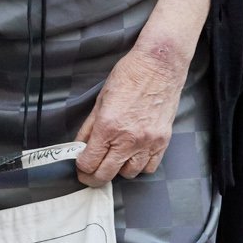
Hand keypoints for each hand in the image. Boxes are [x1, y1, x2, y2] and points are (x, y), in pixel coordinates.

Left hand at [75, 39, 186, 184]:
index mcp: (108, 127)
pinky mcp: (163, 141)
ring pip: (129, 174)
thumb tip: (79, 147)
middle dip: (94, 177)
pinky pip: (149, 167)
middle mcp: (128, 139)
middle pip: (106, 174)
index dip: (81, 169)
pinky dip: (140, 165)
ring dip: (119, 169)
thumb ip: (89, 128)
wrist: (159, 65)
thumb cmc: (129, 77)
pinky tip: (134, 154)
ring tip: (115, 158)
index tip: (80, 167)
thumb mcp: (100, 101)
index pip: (89, 163)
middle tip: (91, 173)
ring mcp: (148, 142)